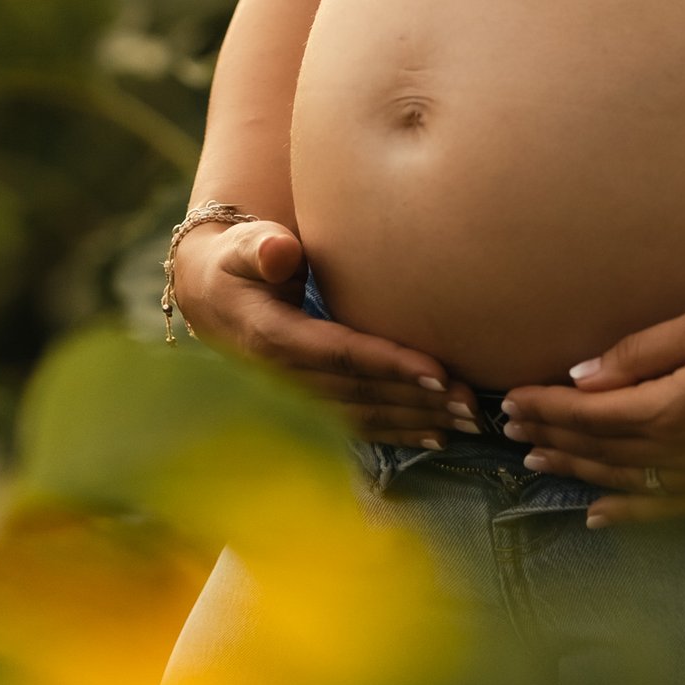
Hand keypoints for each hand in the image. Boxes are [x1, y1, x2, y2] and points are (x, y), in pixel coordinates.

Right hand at [171, 217, 480, 446]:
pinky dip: (397, 433)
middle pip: (360, 394)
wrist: (211, 299)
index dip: (389, 365)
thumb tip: (279, 251)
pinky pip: (356, 426)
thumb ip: (260, 247)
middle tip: (473, 406)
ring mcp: (295, 400)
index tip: (438, 372)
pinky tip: (436, 438)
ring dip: (416, 422)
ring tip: (468, 423)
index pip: (340, 355)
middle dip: (418, 401)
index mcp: (271, 339)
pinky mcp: (307, 408)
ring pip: (364, 417)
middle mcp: (284, 379)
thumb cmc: (239, 261)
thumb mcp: (243, 247)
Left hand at [502, 301, 684, 523]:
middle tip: (508, 430)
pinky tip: (599, 515)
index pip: (591, 413)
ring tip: (535, 462)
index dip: (548, 407)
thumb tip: (584, 374)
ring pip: (624, 481)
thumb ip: (645, 351)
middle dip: (552, 437)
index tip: (513, 399)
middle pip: (600, 449)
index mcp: (674, 407)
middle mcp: (683, 453)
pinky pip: (666, 510)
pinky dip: (627, 513)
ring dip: (577, 472)